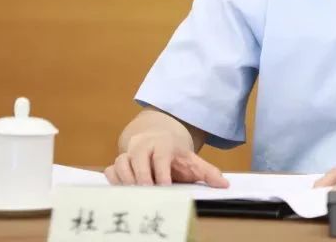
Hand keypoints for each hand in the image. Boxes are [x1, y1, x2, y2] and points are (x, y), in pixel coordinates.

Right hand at [104, 131, 228, 186]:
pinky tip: (124, 193)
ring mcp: (129, 153)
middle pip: (137, 159)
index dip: (161, 172)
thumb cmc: (175, 155)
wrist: (157, 138)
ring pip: (121, 164)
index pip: (161, 156)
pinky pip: (111, 171)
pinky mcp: (118, 162)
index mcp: (163, 143)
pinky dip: (115, 182)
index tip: (165, 187)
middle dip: (142, 178)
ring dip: (127, 181)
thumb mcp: (193, 161)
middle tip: (148, 195)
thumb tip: (225, 184)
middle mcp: (143, 146)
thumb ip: (208, 172)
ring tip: (136, 197)